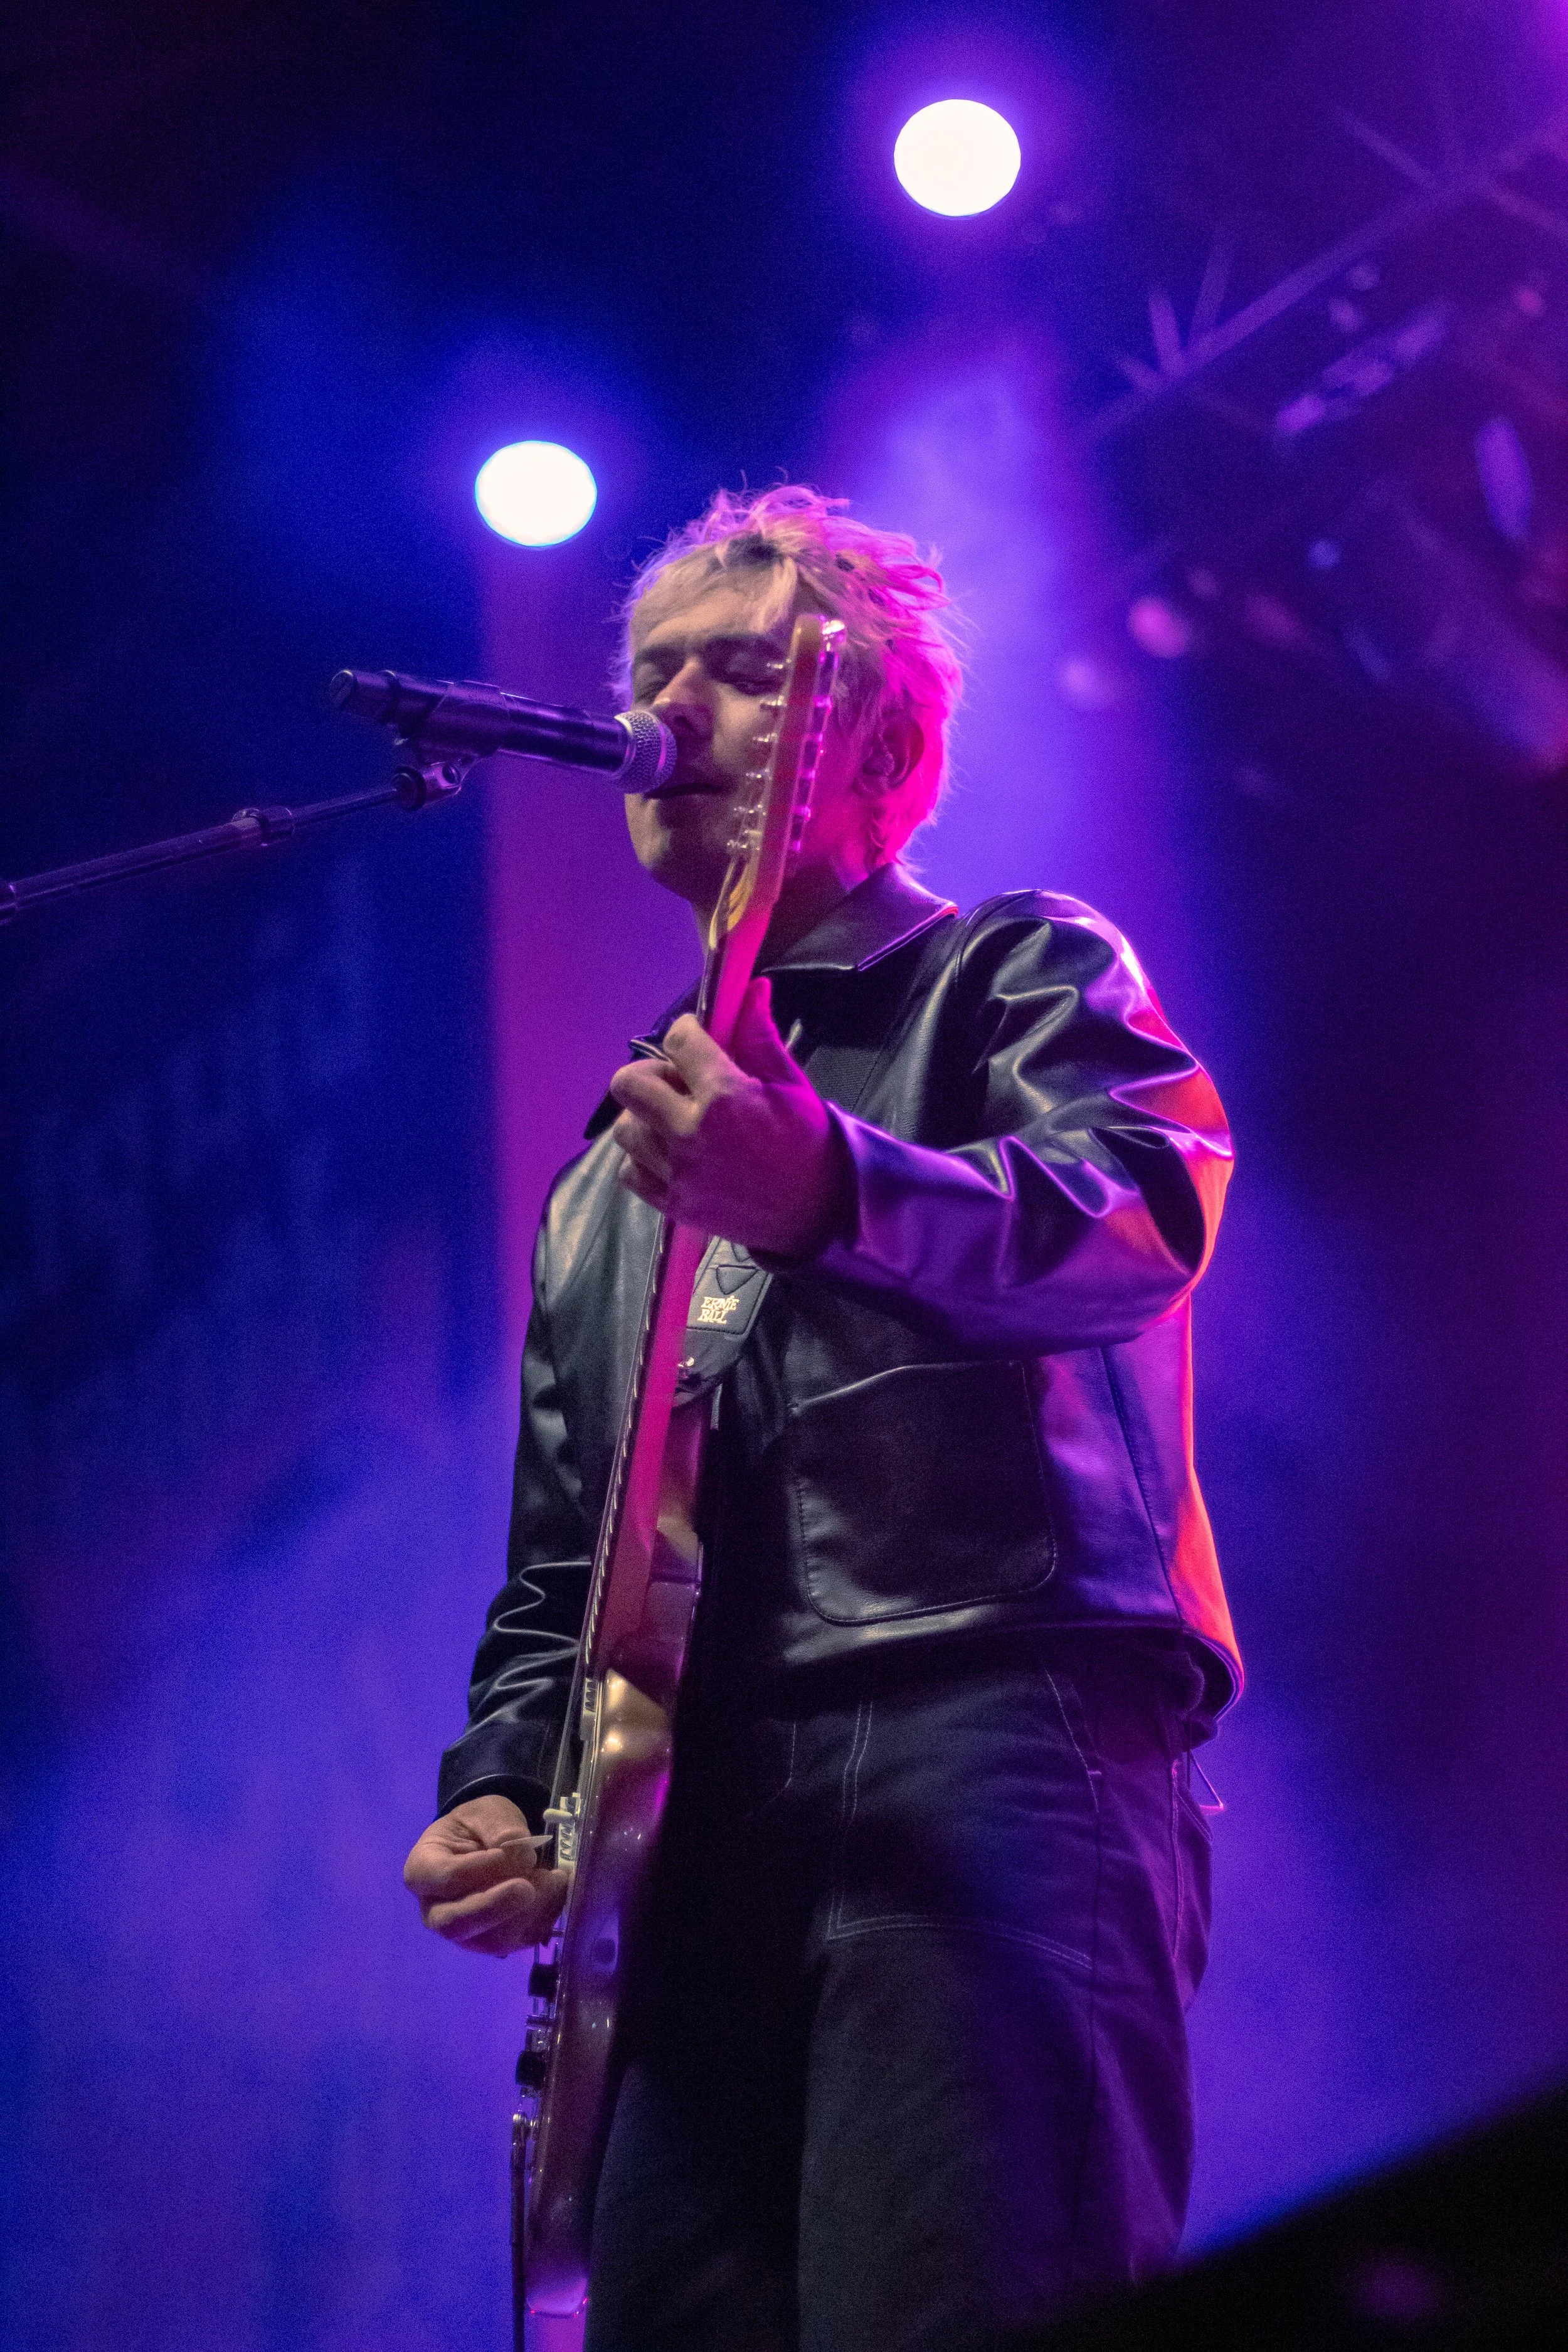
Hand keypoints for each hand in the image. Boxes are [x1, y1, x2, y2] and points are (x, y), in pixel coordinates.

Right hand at [403, 1793, 568, 1957]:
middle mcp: (436, 1909)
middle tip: (527, 1888)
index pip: (444, 1878)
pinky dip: (543, 1919)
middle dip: (495, 1907)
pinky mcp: (494, 1943)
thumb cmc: (478, 1826)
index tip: (509, 1853)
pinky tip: (558, 1891)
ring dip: (527, 1914)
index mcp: (423, 1870)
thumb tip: (517, 1849)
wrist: (488, 1844)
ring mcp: (464, 1933)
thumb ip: (497, 1826)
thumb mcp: (486, 1811)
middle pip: (455, 1924)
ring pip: (490, 1940)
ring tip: (554, 1879)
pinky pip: (518, 1942)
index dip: (478, 1869)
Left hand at [608, 977, 847, 1258]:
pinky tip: (673, 1154)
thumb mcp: (789, 1084)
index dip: (686, 1034)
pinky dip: (644, 1159)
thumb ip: (759, 1035)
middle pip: (628, 1083)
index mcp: (725, 1096)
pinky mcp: (672, 1205)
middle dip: (649, 1073)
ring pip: (626, 1128)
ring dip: (646, 1118)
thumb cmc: (807, 1142)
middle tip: (677, 1083)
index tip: (697, 1042)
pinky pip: (629, 1172)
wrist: (818, 1213)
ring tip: (676, 1122)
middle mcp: (692, 1133)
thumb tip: (751, 987)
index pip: (676, 1040)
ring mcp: (678, 1172)